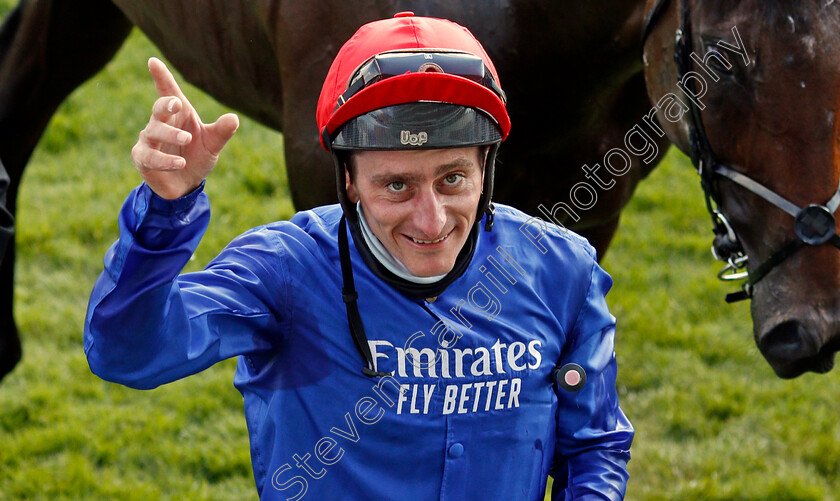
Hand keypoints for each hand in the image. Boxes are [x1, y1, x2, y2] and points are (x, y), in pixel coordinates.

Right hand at [131, 57, 238, 199]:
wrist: (185, 184)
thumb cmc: (197, 156)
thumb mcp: (212, 143)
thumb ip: (222, 131)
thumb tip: (234, 118)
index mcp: (178, 114)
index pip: (168, 91)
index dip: (161, 77)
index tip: (153, 61)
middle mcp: (160, 123)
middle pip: (159, 108)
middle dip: (165, 104)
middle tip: (177, 103)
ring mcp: (149, 140)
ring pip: (154, 131)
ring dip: (170, 134)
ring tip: (187, 138)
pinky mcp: (143, 158)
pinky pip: (150, 156)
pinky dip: (165, 159)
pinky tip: (180, 163)